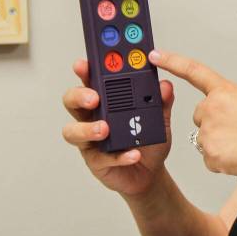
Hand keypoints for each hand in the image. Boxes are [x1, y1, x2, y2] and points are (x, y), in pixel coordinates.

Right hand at [61, 58, 174, 197]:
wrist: (150, 172)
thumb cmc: (147, 140)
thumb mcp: (160, 118)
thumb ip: (162, 101)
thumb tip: (165, 85)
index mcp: (105, 100)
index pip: (90, 80)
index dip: (85, 70)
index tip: (85, 63)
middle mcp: (92, 117)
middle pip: (72, 101)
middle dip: (80, 95)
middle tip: (94, 97)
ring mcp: (90, 140)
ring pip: (73, 131)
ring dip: (88, 128)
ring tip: (105, 129)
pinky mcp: (96, 161)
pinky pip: (100, 158)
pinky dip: (118, 156)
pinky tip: (132, 154)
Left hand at [148, 49, 236, 179]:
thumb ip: (236, 102)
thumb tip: (231, 112)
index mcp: (226, 91)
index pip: (193, 71)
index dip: (172, 61)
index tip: (154, 55)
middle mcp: (212, 107)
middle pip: (201, 115)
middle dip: (214, 123)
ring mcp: (208, 131)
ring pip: (206, 138)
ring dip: (220, 143)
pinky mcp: (209, 154)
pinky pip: (211, 158)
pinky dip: (223, 161)